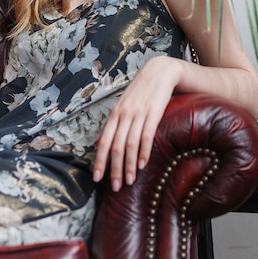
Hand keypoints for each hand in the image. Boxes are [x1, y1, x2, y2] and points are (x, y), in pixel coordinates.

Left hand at [92, 55, 180, 190]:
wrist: (160, 71)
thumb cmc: (142, 91)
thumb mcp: (124, 104)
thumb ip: (115, 123)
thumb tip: (100, 141)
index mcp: (115, 113)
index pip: (103, 141)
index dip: (99, 160)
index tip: (97, 178)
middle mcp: (124, 114)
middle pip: (115, 146)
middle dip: (114, 169)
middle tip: (115, 187)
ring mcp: (138, 113)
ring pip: (129, 144)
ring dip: (129, 165)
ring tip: (129, 181)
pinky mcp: (153, 112)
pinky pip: (146, 136)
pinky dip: (144, 152)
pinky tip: (143, 164)